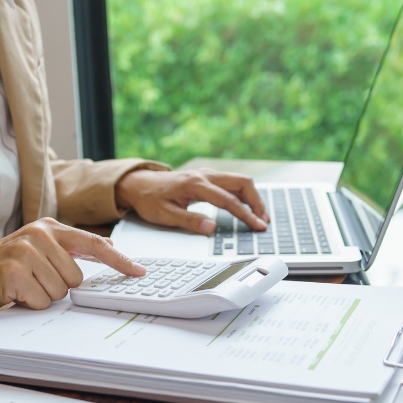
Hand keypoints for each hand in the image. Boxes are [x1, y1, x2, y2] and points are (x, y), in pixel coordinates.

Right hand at [0, 218, 145, 311]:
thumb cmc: (5, 265)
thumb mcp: (39, 249)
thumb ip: (71, 248)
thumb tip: (109, 245)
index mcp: (49, 228)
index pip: (93, 243)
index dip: (119, 260)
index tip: (139, 272)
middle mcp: (39, 235)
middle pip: (76, 278)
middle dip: (58, 287)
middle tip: (34, 281)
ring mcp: (25, 252)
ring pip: (60, 291)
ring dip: (42, 296)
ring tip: (22, 286)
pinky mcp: (14, 272)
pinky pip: (41, 300)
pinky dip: (29, 303)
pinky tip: (14, 292)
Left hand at [115, 168, 269, 234]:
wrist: (139, 184)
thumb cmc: (150, 200)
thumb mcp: (165, 215)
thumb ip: (190, 221)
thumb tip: (212, 228)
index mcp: (195, 184)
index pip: (228, 200)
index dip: (245, 214)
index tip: (258, 226)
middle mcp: (205, 175)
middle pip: (242, 182)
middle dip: (257, 202)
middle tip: (263, 222)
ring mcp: (208, 174)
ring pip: (240, 181)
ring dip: (253, 198)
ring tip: (259, 217)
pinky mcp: (208, 177)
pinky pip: (232, 183)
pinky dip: (244, 195)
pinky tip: (247, 208)